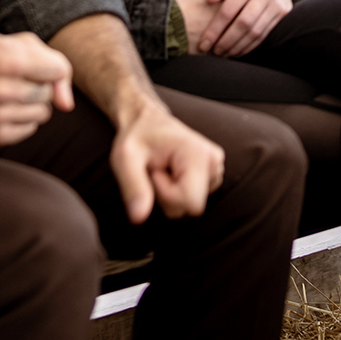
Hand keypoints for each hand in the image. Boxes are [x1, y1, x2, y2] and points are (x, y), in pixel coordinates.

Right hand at [0, 32, 74, 145]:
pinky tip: (3, 109)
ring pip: (43, 113)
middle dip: (39, 85)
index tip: (33, 66)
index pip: (58, 70)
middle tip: (15, 80)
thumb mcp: (14, 44)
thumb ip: (54, 62)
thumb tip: (68, 105)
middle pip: (49, 93)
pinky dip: (22, 119)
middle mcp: (1, 90)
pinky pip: (30, 129)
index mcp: (8, 60)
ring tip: (9, 94)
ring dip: (32, 104)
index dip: (50, 68)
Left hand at [107, 96, 224, 222]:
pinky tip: (172, 172)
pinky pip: (194, 199)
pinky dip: (179, 191)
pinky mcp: (212, 173)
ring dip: (173, 194)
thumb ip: (133, 187)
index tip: (154, 173)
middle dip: (168, 196)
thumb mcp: (125, 159)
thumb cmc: (137, 136)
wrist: (149, 121)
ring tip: (164, 169)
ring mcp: (216, 167)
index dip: (166, 195)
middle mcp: (213, 160)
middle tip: (157, 171)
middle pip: (191, 206)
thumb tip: (139, 217)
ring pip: (192, 204)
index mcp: (198, 153)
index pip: (190, 201)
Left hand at [194, 0, 293, 57]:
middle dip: (226, 41)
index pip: (228, 10)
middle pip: (243, 23)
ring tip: (225, 53)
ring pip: (255, 32)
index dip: (215, 29)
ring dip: (237, 46)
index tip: (204, 43)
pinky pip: (264, 35)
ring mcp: (276, 3)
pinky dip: (249, 46)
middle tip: (215, 51)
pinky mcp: (284, 13)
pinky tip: (238, 51)